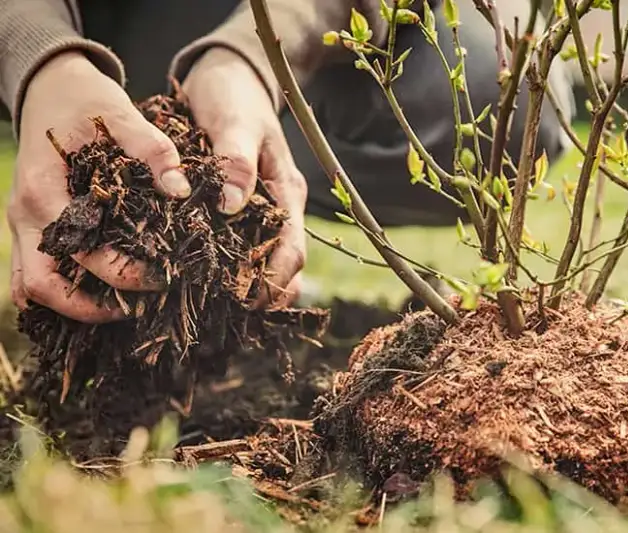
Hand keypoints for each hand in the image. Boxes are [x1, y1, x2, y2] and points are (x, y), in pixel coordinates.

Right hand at [8, 52, 190, 322]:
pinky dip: (62, 292)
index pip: (79, 251)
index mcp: (44, 190)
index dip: (122, 274)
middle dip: (91, 307)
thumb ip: (154, 150)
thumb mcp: (122, 115)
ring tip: (123, 309)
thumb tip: (181, 190)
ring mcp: (22, 224)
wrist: (49, 86)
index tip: (164, 276)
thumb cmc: (86, 102)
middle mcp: (26, 215)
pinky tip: (103, 295)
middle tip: (139, 308)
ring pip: (31, 288)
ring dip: (72, 306)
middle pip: (42, 286)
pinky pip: (34, 274)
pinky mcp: (31, 227)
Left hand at [182, 48, 306, 307]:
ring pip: (267, 259)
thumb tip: (232, 206)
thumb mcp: (234, 121)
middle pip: (285, 264)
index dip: (276, 279)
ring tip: (223, 311)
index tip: (249, 300)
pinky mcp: (241, 207)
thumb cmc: (232, 96)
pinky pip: (244, 245)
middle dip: (266, 293)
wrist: (228, 76)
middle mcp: (279, 205)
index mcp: (287, 190)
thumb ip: (234, 161)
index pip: (292, 247)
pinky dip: (234, 268)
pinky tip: (211, 283)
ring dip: (253, 286)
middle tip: (234, 317)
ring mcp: (262, 208)